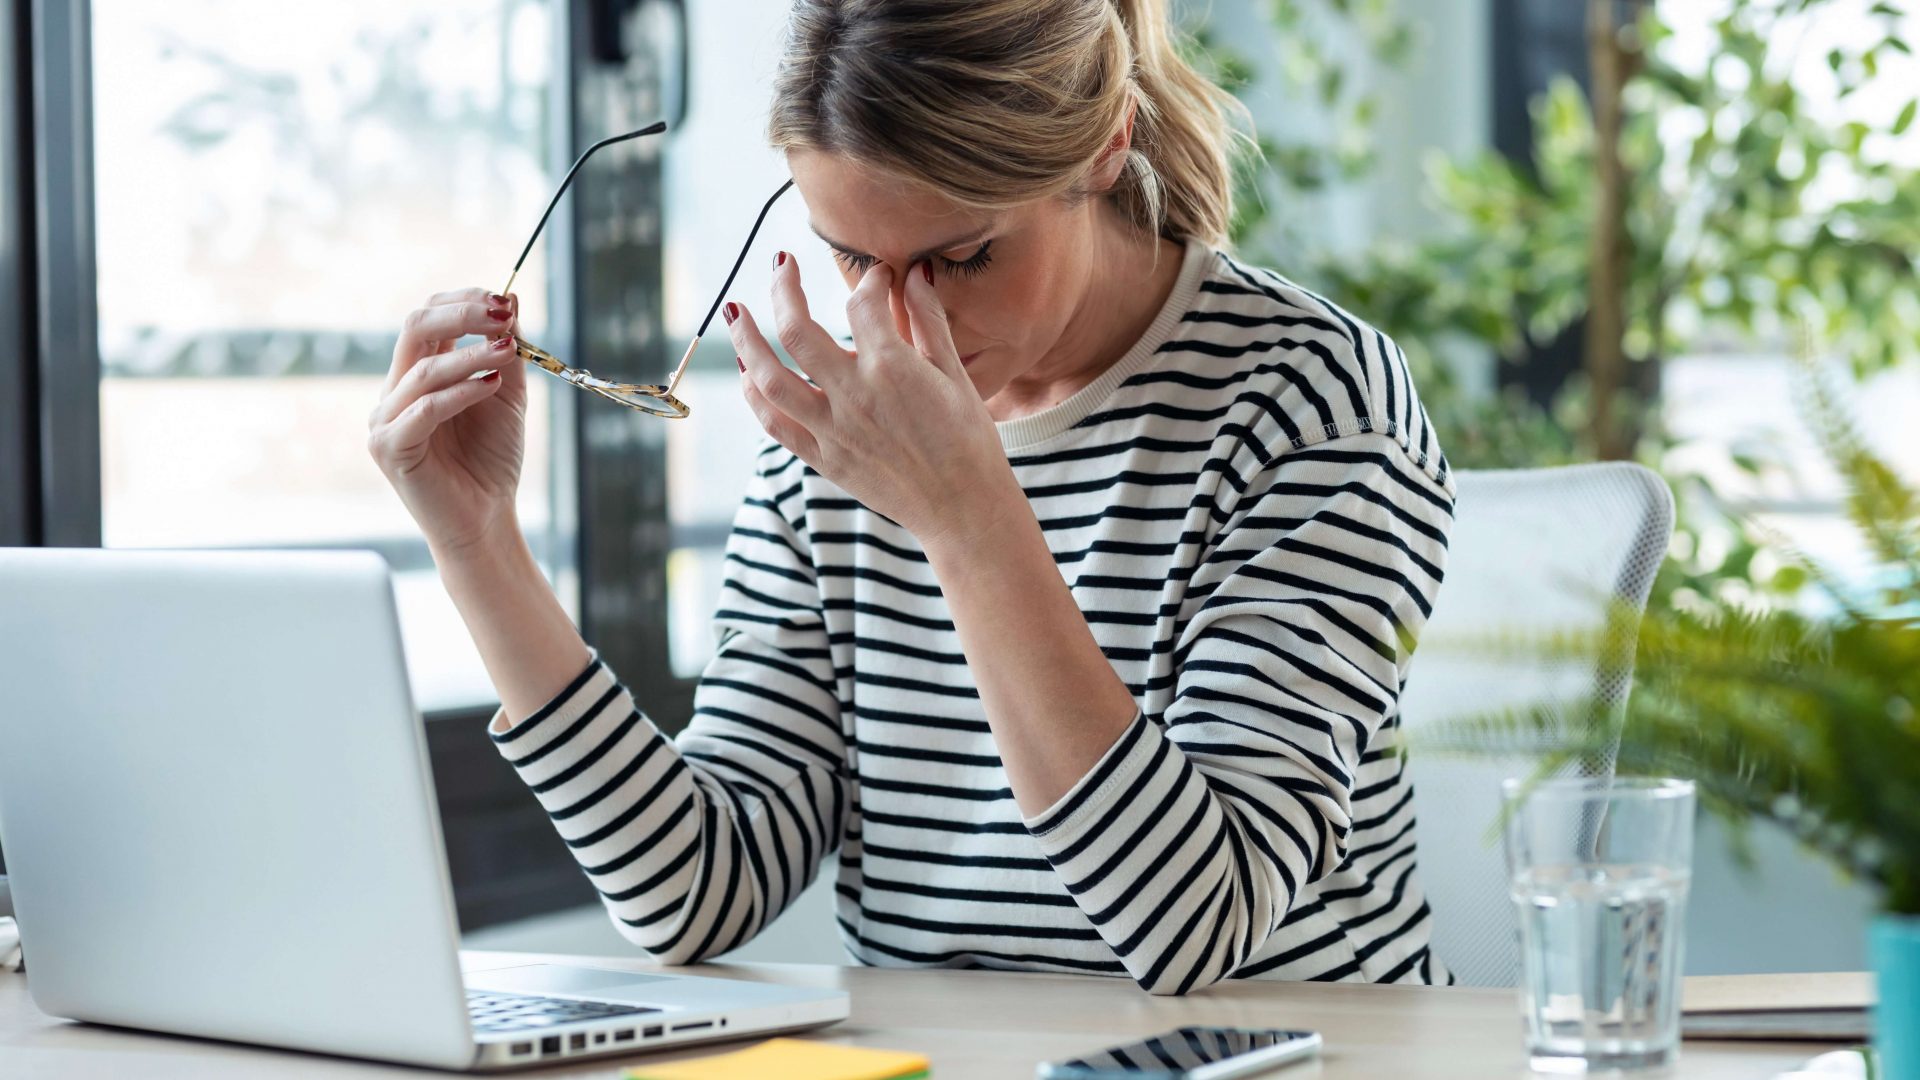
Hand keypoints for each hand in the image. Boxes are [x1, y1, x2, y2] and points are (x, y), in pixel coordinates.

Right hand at [368, 287, 528, 557]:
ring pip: (424, 368)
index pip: (428, 316)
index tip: (504, 299)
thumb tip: (513, 297)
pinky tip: (492, 385)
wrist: (486, 518)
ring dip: (472, 354)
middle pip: (415, 327)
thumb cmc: (492, 459)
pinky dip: (461, 392)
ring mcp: (386, 419)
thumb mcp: (507, 394)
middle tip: (503, 313)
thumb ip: (505, 350)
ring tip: (509, 350)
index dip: (463, 301)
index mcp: (416, 373)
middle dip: (462, 313)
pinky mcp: (390, 448)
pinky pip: (425, 409)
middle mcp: (394, 390)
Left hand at [726, 257, 1019, 550]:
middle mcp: (853, 395)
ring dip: (746, 340)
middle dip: (783, 287)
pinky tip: (747, 374)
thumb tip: (918, 271)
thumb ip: (929, 320)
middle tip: (781, 264)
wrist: (962, 508)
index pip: (862, 303)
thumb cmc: (969, 441)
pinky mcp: (825, 459)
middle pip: (796, 329)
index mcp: (892, 368)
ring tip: (737, 312)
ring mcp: (833, 429)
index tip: (878, 277)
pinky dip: (755, 396)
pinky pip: (775, 424)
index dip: (870, 280)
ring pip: (769, 378)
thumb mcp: (955, 374)